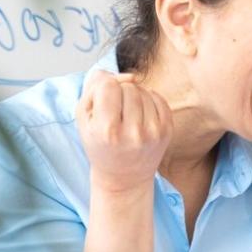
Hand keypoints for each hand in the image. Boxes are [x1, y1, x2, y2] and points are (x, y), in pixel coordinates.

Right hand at [76, 70, 171, 194]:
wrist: (123, 177)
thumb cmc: (100, 144)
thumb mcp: (84, 118)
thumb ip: (93, 88)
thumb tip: (123, 75)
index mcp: (108, 130)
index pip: (108, 85)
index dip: (103, 89)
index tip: (102, 103)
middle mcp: (133, 132)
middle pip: (128, 87)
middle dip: (120, 93)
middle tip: (115, 113)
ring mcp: (153, 132)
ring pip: (144, 91)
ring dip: (135, 97)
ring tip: (127, 115)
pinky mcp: (167, 130)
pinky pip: (159, 98)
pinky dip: (149, 101)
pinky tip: (140, 115)